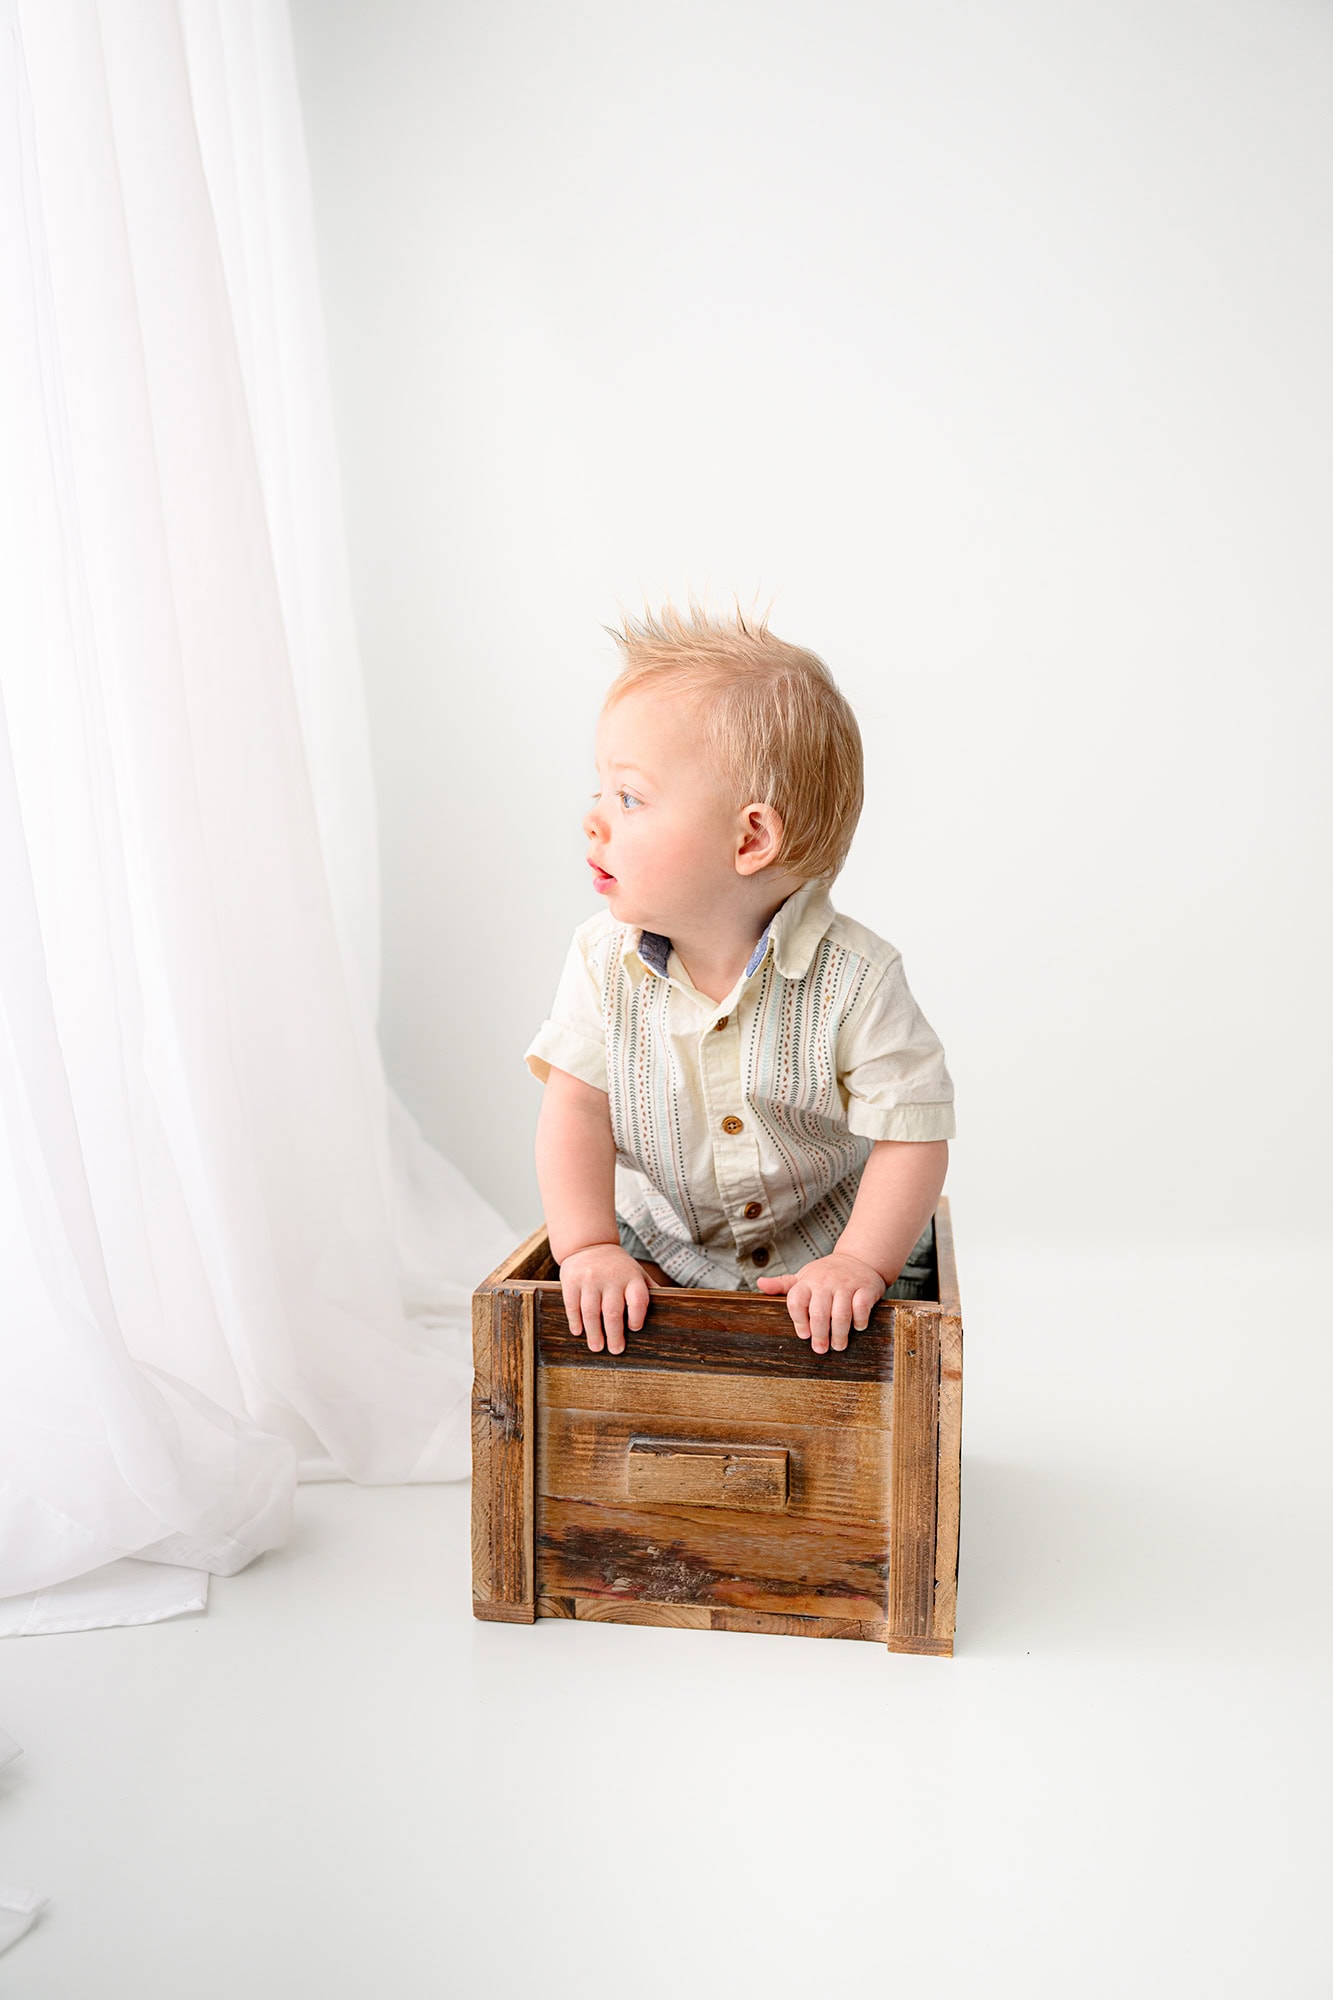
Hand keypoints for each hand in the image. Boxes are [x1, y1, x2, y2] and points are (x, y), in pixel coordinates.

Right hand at [557, 1243, 651, 1355]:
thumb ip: (649, 1290)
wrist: (589, 1244)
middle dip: (614, 1334)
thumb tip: (670, 1309)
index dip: (637, 1316)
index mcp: (631, 1277)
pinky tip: (578, 1332)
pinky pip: (572, 1305)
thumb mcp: (637, 1273)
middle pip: (613, 1311)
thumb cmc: (618, 1267)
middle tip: (616, 1350)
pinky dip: (575, 1321)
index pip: (637, 1299)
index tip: (634, 1329)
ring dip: (594, 1333)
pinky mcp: (571, 1280)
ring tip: (597, 1347)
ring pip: (591, 1311)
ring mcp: (590, 1279)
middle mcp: (611, 1277)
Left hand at [756, 1253, 885, 1354]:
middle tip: (820, 1349)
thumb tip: (760, 1284)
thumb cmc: (826, 1274)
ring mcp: (846, 1284)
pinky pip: (861, 1308)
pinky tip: (857, 1328)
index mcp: (807, 1281)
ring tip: (838, 1345)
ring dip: (839, 1334)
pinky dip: (859, 1321)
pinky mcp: (866, 1288)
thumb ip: (782, 1285)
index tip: (804, 1335)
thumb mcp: (803, 1277)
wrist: (858, 1259)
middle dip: (819, 1335)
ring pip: (841, 1314)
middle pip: (819, 1313)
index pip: (796, 1301)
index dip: (798, 1321)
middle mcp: (825, 1282)